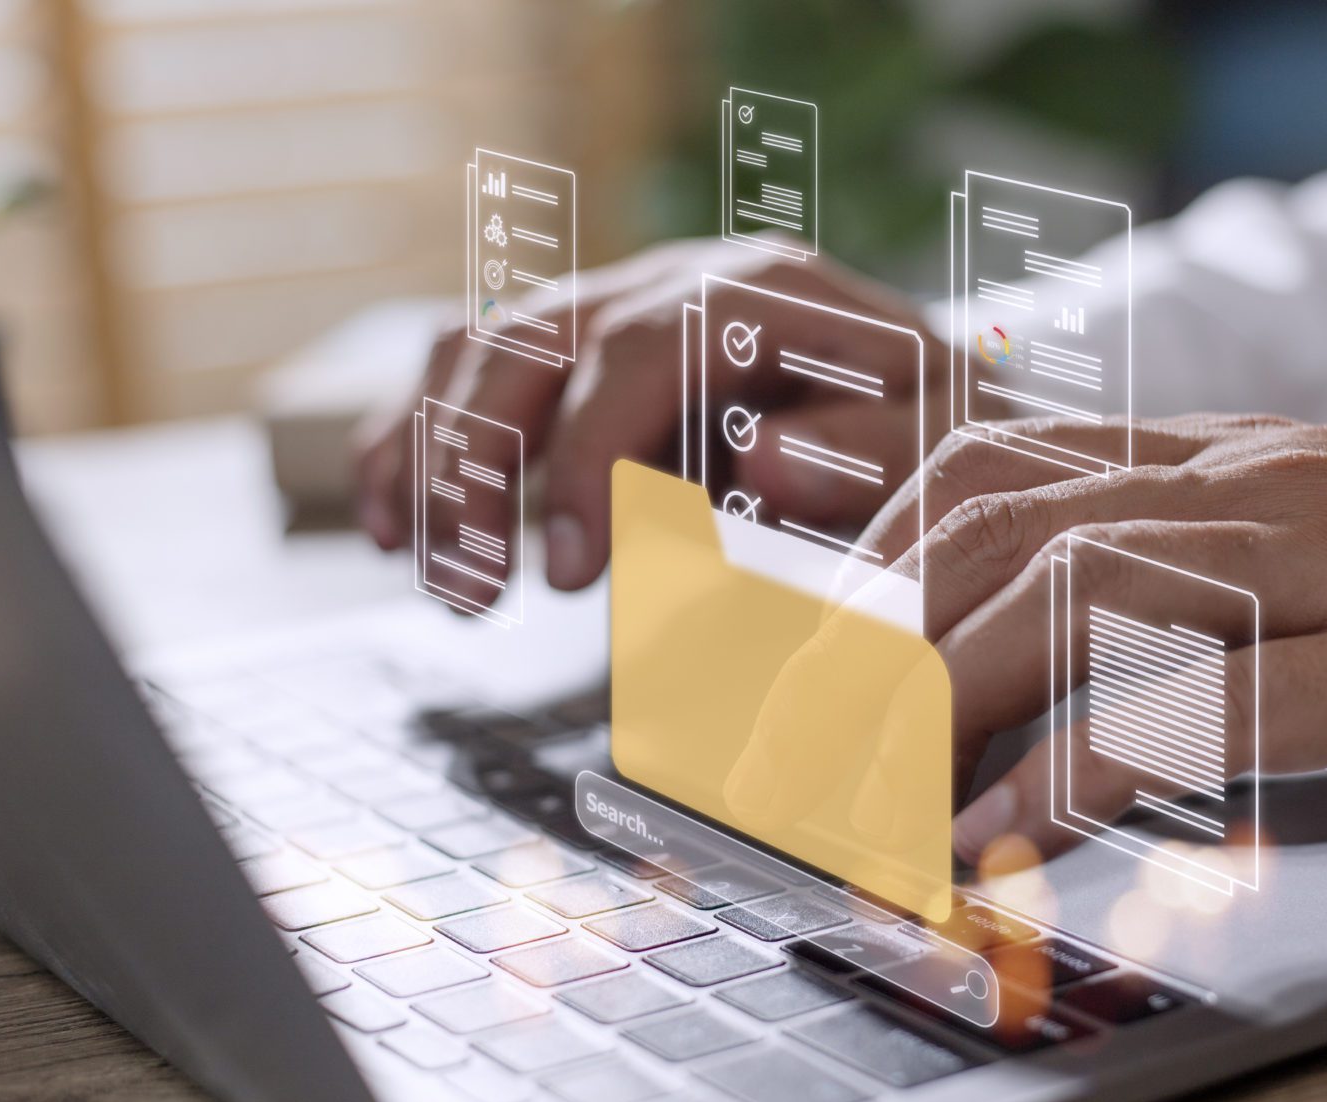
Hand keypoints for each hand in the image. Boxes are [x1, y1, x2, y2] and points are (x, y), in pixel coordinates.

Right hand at [353, 238, 941, 602]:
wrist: (926, 401)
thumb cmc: (932, 437)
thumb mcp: (934, 446)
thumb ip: (864, 455)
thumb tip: (761, 465)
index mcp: (763, 293)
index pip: (642, 351)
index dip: (592, 460)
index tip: (572, 575)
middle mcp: (672, 281)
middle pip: (534, 338)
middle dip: (479, 465)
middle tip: (471, 594)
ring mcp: (615, 307)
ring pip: (480, 346)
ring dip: (429, 456)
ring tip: (433, 576)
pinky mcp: (578, 354)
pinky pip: (469, 370)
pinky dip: (414, 440)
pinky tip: (392, 526)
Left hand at [846, 416, 1326, 862]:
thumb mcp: (1308, 581)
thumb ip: (1177, 601)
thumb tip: (1016, 681)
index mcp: (1229, 463)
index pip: (996, 463)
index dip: (872, 553)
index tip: (810, 655)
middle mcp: (1268, 487)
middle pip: (1007, 524)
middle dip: (878, 643)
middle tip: (805, 757)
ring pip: (1092, 587)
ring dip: (957, 699)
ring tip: (881, 802)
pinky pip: (1219, 701)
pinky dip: (1093, 767)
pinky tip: (1018, 834)